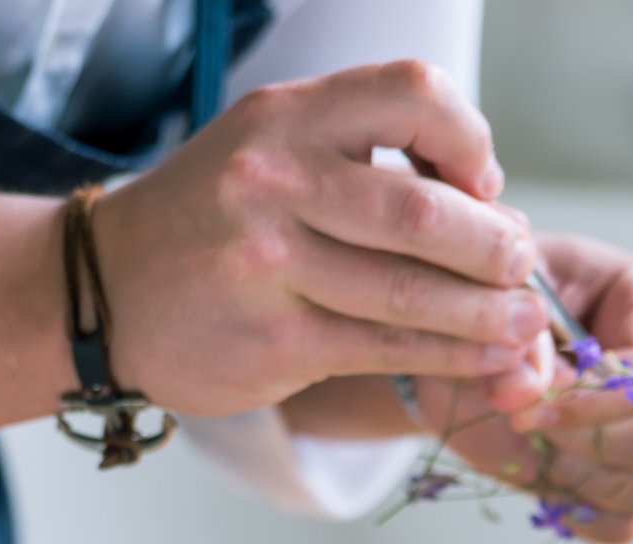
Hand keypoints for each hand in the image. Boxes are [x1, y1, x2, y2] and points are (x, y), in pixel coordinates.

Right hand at [94, 62, 548, 416]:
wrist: (107, 293)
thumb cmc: (209, 222)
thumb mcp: (268, 152)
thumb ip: (359, 163)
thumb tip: (487, 208)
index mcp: (285, 118)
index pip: (411, 95)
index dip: (468, 139)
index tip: (484, 186)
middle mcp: (274, 183)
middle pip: (421, 211)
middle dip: (492, 248)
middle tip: (522, 269)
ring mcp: (270, 266)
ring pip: (409, 292)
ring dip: (486, 315)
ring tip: (525, 326)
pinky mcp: (274, 341)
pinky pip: (383, 349)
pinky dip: (449, 357)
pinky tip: (485, 360)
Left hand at [412, 232, 632, 543]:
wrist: (467, 357)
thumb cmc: (495, 310)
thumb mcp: (494, 301)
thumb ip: (514, 340)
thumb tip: (527, 391)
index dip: (592, 401)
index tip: (532, 405)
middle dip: (578, 441)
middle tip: (520, 422)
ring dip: (582, 481)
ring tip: (537, 452)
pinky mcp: (619, 478)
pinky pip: (626, 523)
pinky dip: (584, 521)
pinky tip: (548, 491)